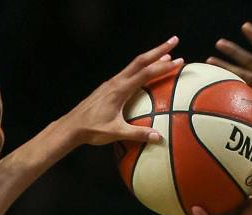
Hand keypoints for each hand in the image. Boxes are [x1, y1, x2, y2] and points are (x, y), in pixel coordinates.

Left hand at [61, 37, 183, 145]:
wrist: (72, 126)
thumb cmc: (92, 130)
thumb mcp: (116, 132)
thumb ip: (137, 134)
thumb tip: (158, 137)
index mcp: (120, 90)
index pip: (146, 73)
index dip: (163, 67)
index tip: (179, 60)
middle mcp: (116, 82)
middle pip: (141, 60)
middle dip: (159, 50)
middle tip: (174, 41)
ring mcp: (111, 83)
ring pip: (134, 65)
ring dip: (150, 58)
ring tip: (165, 55)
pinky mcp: (108, 87)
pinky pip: (128, 73)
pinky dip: (140, 68)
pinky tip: (145, 72)